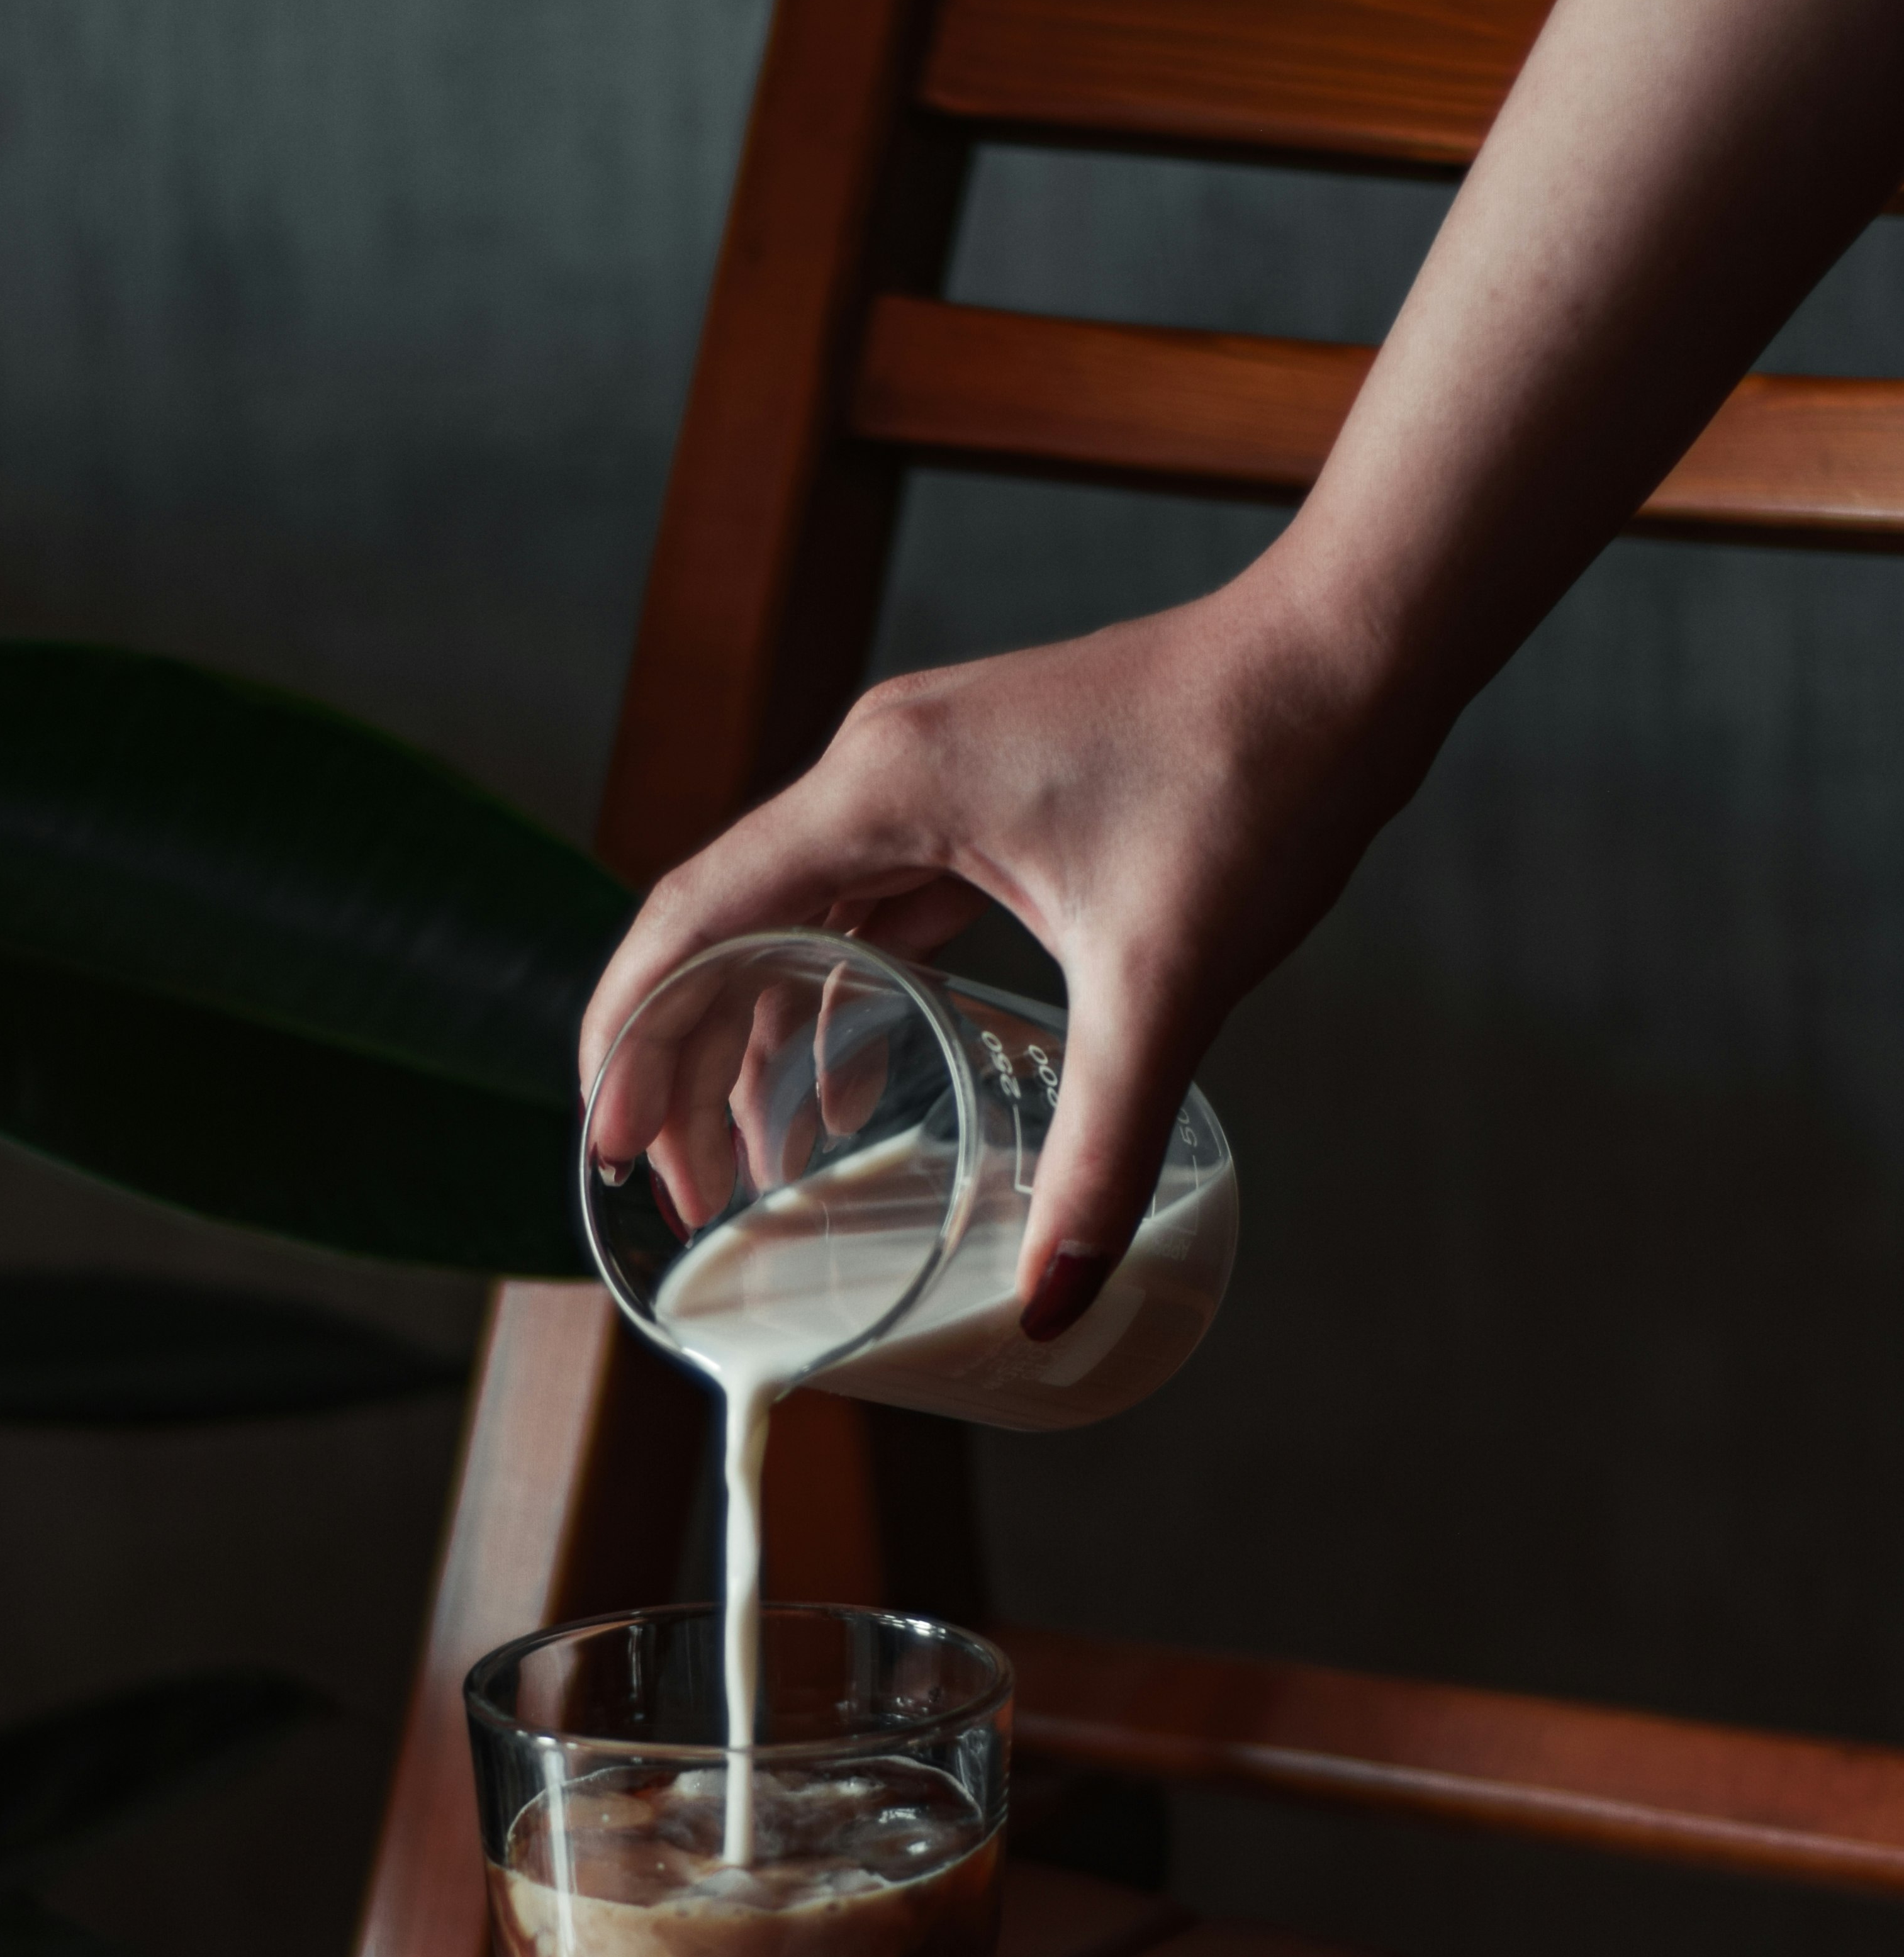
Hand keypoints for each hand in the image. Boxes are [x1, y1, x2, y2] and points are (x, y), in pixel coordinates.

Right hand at [580, 549, 1409, 1334]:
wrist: (1349, 657)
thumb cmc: (1257, 775)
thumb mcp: (1168, 981)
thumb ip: (1100, 1147)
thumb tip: (1053, 1299)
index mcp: (880, 789)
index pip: (693, 918)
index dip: (631, 1038)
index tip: (607, 1144)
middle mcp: (877, 769)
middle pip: (722, 927)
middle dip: (685, 1063)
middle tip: (683, 1193)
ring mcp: (924, 778)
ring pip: (793, 920)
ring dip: (759, 1035)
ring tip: (755, 1162)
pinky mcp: (975, 796)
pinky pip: (867, 907)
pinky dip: (841, 997)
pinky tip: (853, 1085)